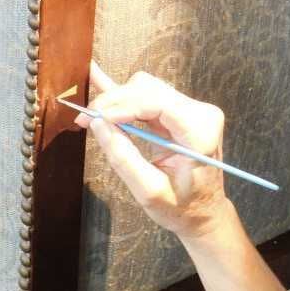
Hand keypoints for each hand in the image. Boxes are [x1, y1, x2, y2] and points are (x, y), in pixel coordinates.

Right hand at [74, 61, 230, 240]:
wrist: (204, 212)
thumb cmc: (182, 207)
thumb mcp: (149, 191)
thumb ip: (124, 158)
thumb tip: (98, 124)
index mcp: (201, 132)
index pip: (156, 102)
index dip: (121, 105)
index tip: (92, 117)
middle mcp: (202, 114)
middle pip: (148, 89)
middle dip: (113, 101)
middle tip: (85, 119)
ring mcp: (193, 110)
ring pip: (145, 88)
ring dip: (116, 100)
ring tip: (93, 116)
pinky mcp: (181, 112)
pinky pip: (149, 95)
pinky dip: (125, 95)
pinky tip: (99, 78)